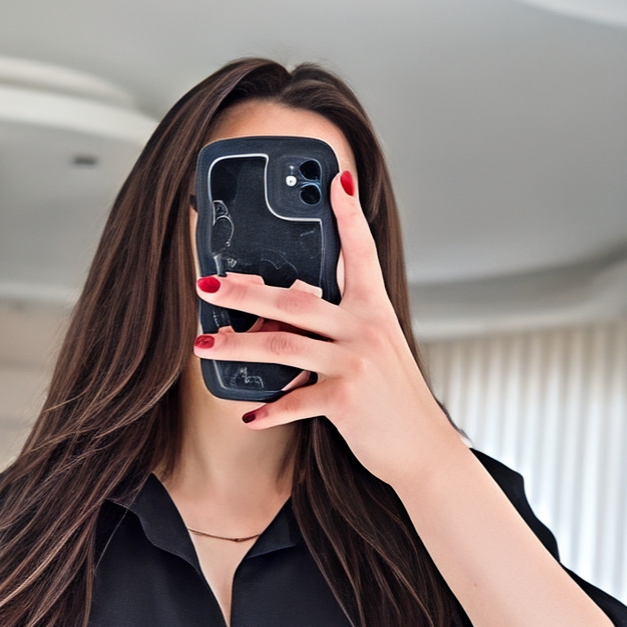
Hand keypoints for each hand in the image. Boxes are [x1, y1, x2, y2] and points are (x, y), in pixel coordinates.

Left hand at [193, 170, 458, 493]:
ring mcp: (355, 363)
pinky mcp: (345, 400)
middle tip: (207, 285)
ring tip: (204, 345)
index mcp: (374, 310)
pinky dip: (268, 410)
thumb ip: (341, 324)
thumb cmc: (394, 399)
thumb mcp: (377, 349)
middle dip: (245, 292)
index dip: (348, 214)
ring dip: (237, 346)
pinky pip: (295, 401)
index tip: (335, 179)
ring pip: (282, 346)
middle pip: (295, 300)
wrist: (422, 448)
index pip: (361, 251)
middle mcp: (365, 329)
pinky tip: (247, 414)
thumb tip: (292, 306)